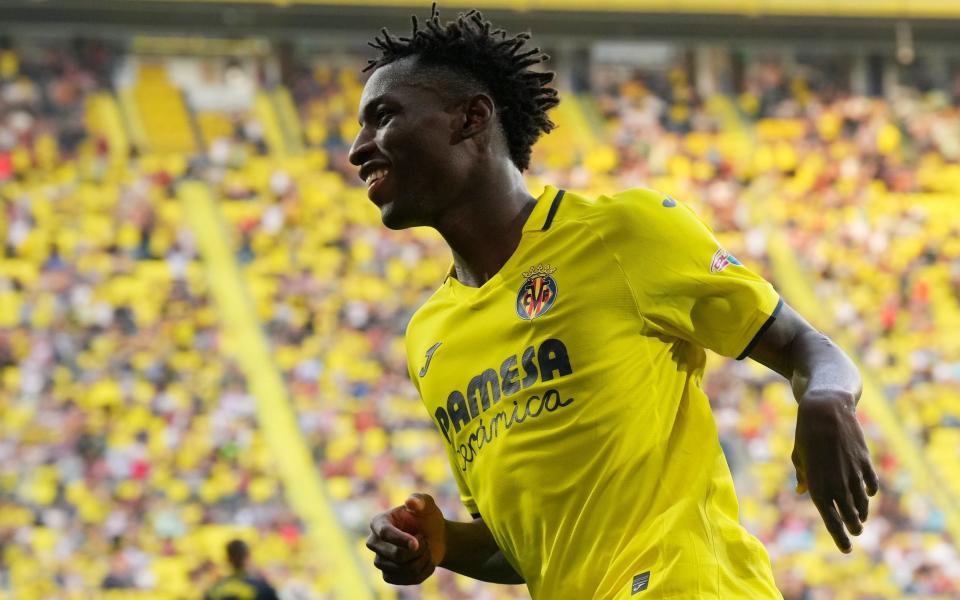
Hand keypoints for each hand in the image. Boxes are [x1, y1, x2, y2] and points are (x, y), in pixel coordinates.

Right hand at [366, 493, 446, 583]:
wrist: (435, 538)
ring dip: (423, 560)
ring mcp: (380, 561)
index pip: (384, 533)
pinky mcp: (389, 576)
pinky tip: (426, 562)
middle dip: (420, 550)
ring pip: (404, 569)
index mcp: (379, 522)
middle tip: (426, 541)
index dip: (401, 539)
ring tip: (427, 550)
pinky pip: (408, 580)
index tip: (417, 544)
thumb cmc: (427, 518)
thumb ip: (421, 500)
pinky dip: (423, 571)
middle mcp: (374, 542)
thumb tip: (411, 501)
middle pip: (396, 555)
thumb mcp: (428, 505)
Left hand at [792, 390, 879, 552]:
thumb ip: (803, 476)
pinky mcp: (865, 463)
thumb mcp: (799, 457)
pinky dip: (869, 492)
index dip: (839, 536)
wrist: (825, 411)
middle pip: (849, 516)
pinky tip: (867, 495)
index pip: (831, 521)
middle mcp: (837, 485)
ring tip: (860, 518)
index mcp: (817, 487)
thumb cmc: (805, 434)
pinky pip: (871, 485)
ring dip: (861, 512)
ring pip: (862, 502)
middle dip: (853, 527)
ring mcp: (853, 475)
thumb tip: (802, 492)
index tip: (846, 549)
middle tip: (855, 532)